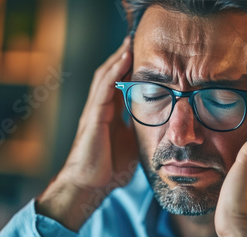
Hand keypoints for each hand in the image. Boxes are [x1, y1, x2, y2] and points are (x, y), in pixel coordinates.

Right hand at [37, 37, 137, 230]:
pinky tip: (124, 58)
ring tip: (130, 42)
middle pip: (110, 75)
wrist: (90, 186)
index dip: (128, 70)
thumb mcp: (130, 145)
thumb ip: (138, 130)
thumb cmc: (108, 168)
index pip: (118, 85)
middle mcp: (100, 109)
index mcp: (109, 115)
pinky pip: (104, 89)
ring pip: (105, 77)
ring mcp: (94, 111)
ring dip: (118, 58)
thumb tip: (156, 123)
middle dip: (122, 58)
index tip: (141, 56)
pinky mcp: (93, 117)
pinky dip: (114, 72)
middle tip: (134, 40)